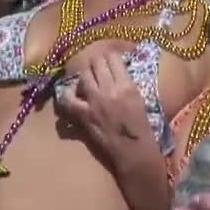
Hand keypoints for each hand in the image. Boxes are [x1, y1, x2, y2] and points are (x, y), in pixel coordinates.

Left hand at [55, 53, 156, 167]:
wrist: (134, 152)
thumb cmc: (142, 127)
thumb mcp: (139, 98)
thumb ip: (126, 82)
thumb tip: (115, 70)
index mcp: (127, 85)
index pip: (112, 58)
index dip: (108, 56)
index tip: (107, 59)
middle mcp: (110, 89)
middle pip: (96, 63)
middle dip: (95, 62)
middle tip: (96, 66)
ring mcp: (95, 102)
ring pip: (83, 75)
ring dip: (84, 75)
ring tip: (86, 78)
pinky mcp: (84, 115)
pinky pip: (68, 99)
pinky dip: (67, 94)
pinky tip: (69, 93)